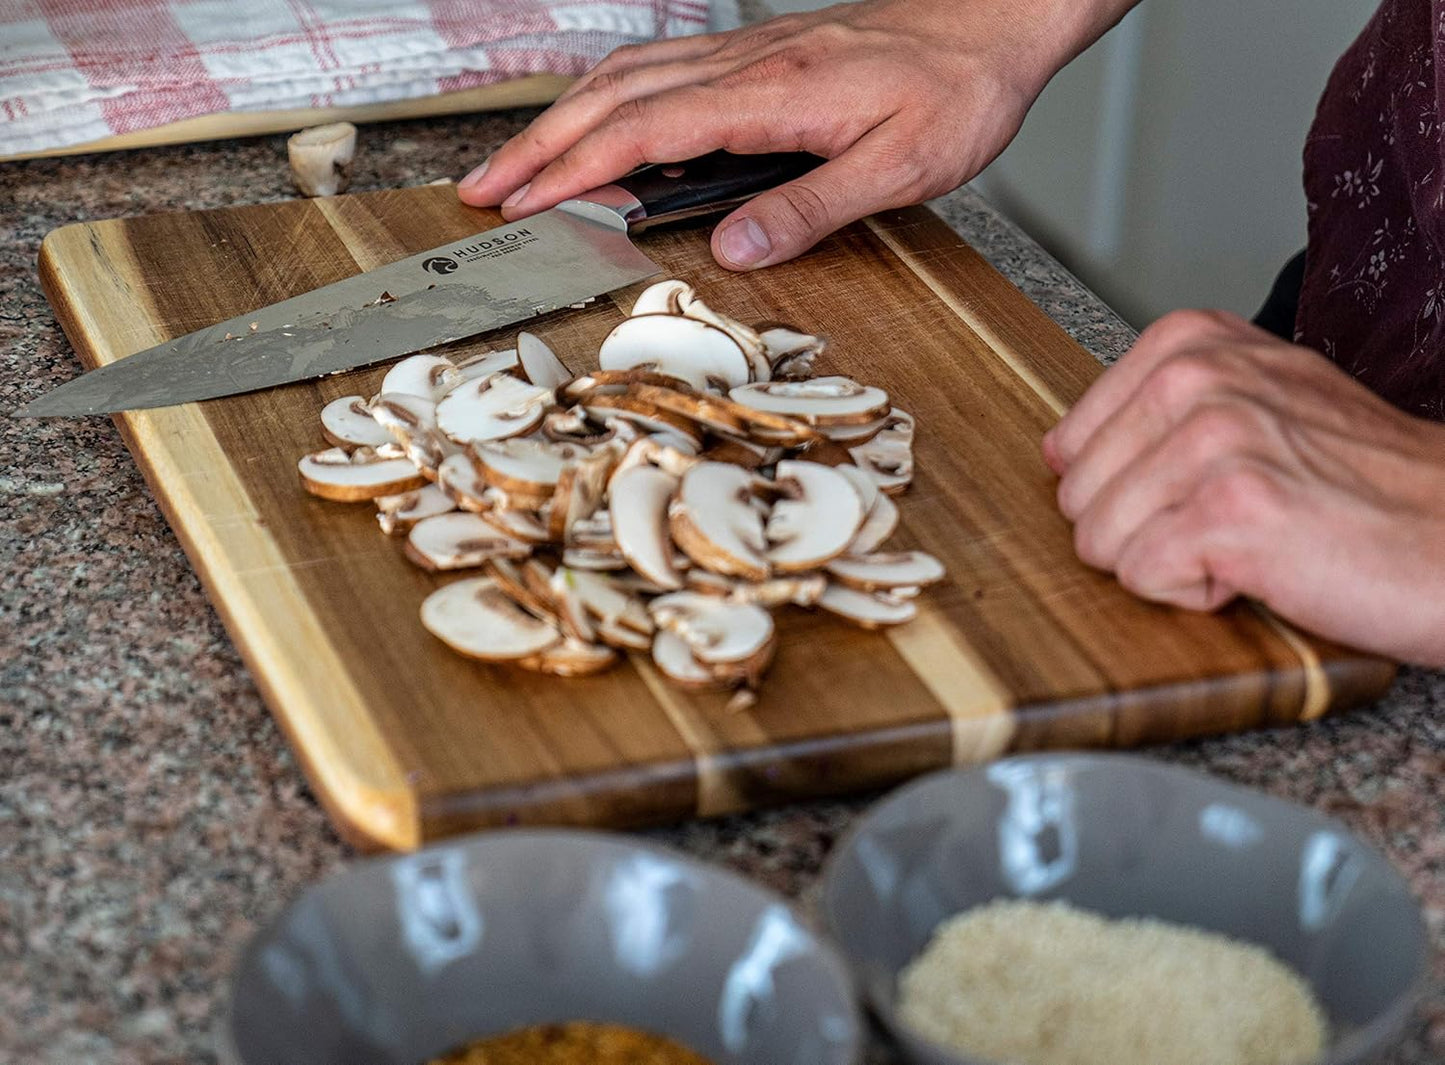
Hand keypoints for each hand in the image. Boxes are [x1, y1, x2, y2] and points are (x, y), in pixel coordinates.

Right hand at [457, 0, 1132, 269]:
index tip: (522, 201)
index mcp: (771, 95)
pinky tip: (598, 117)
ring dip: (564, 118)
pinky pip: (660, 66)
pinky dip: (609, 94)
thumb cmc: (956, 93)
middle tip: (486, 188)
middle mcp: (745, 65)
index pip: (644, 130)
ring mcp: (746, 53)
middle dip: (540, 145)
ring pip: (628, 74)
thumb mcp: (899, 167)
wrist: (992, 22)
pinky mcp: (759, 54)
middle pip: (614, 96)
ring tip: (519, 161)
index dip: (575, 168)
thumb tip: (731, 250)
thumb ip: (811, 208)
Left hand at [1042, 309, 1444, 666]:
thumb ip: (1161, 410)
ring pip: (1100, 540)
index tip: (1205, 486)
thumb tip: (1059, 451)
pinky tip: (1262, 568)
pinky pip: (1141, 576)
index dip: (1127, 489)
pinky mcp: (1230, 512)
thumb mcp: (1261, 402)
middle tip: (1233, 519)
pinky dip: (1196, 594)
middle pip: (1077, 495)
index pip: (1071, 441)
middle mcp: (1198, 378)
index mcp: (1192, 344)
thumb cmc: (1363, 485)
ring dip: (1171, 562)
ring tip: (1251, 540)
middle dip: (1140, 530)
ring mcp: (1214, 441)